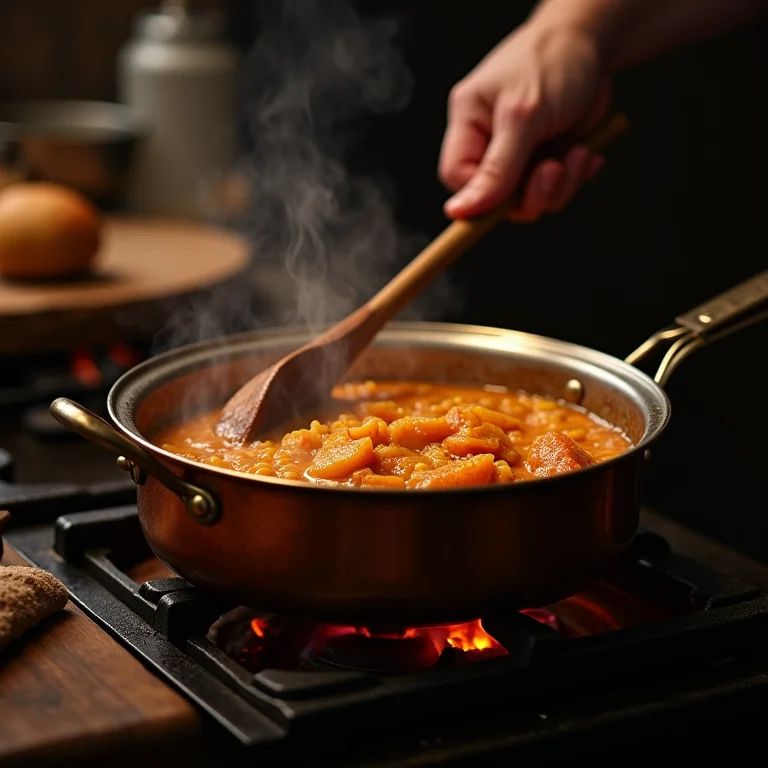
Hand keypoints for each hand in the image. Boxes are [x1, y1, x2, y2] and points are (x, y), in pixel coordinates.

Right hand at [439, 21, 611, 221]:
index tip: (510, 200)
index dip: (480, 197)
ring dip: (559, 186)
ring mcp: (520, 152)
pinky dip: (574, 177)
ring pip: (529, 198)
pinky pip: (554, 189)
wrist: (595, 43)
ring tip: (578, 154)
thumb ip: (496, 169)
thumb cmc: (552, 62)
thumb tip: (459, 210)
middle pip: (495, 197)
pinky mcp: (546, 156)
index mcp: (469, 123)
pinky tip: (586, 152)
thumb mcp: (523, 116)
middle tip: (554, 169)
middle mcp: (490, 141)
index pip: (457, 177)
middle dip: (531, 192)